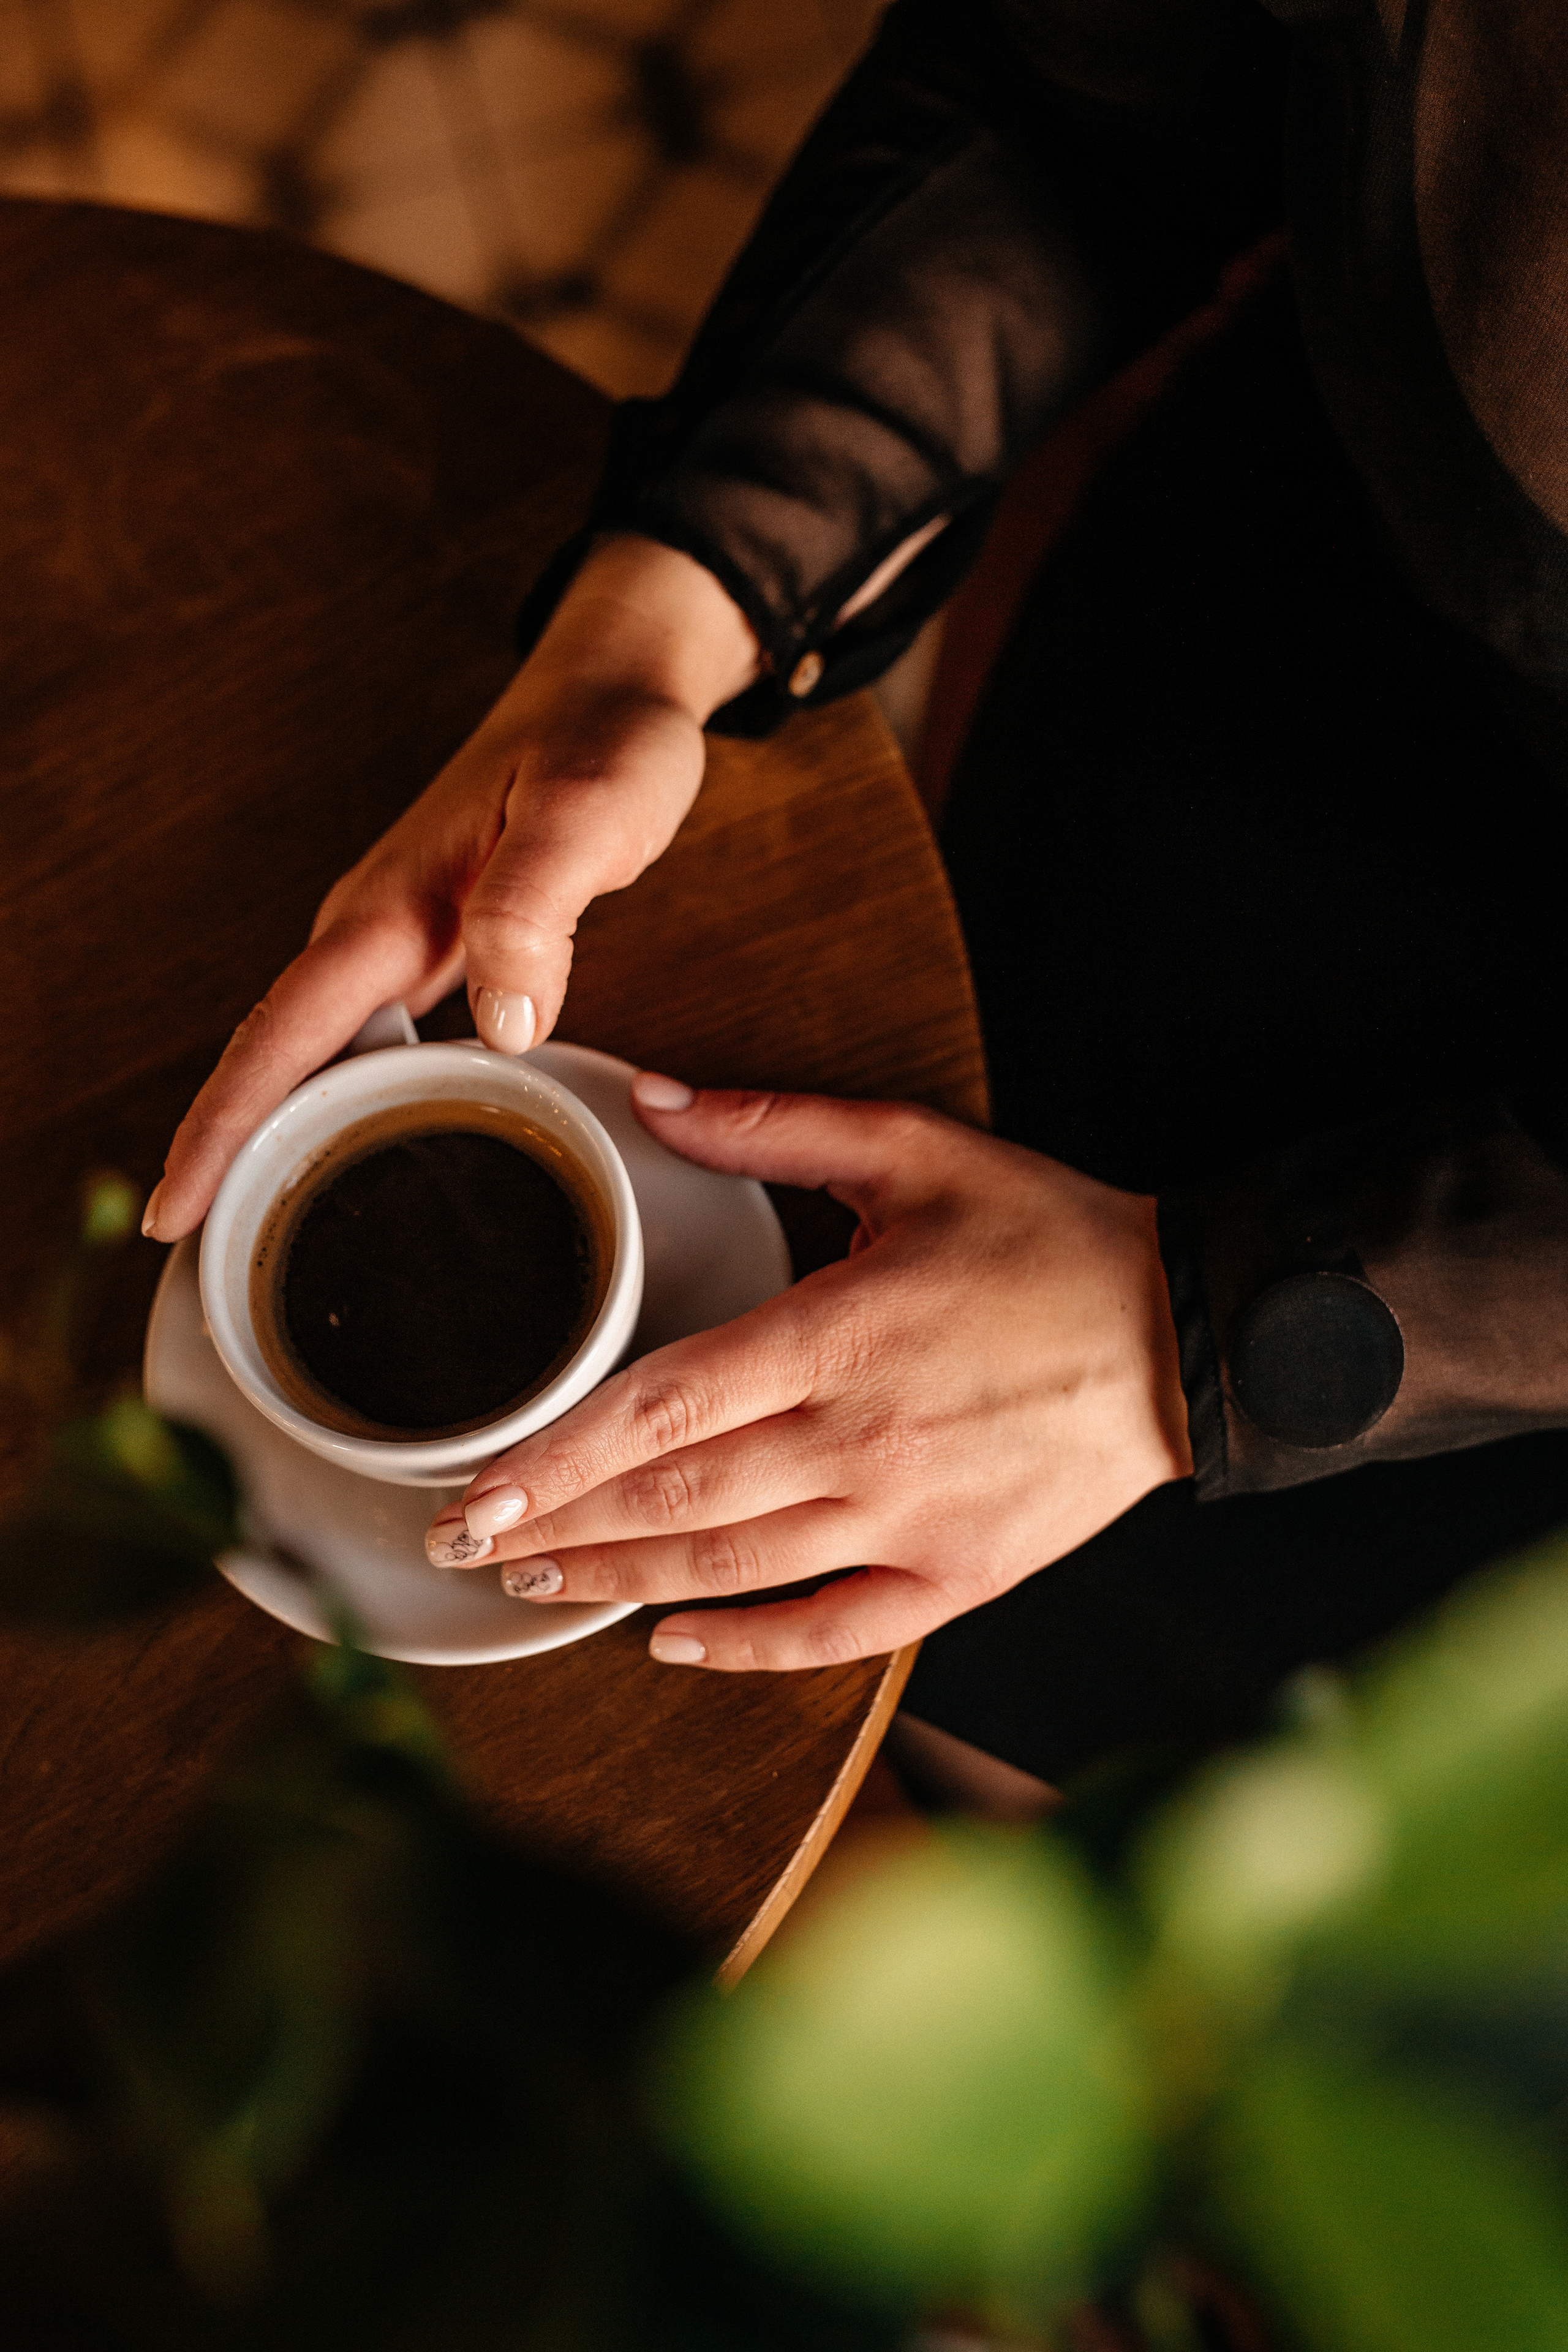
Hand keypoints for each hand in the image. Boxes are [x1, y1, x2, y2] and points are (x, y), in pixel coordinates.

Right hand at [142, 537, 758, 1240]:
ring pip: (313, 1055)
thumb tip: (504, 1020)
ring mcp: (396, 940)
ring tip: (257, 1235)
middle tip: (202, 1262)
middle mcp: (374, 930)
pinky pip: (364, 1041)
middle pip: (275, 1060)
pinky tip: (359, 1155)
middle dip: (226, 1155)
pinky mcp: (431, 946)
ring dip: (276, 1135)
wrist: (609, 688)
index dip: (222, 1126)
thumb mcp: (585, 814)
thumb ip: (538, 909)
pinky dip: (341, 1101)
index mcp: (390, 910)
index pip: (281, 1035)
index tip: (172, 1208)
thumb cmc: (600, 743)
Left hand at [424, 1080, 1193, 1669]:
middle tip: (464, 1539)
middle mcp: (861, 1440)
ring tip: (535, 1581)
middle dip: (556, 1526)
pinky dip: (747, 1648)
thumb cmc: (1049, 1238)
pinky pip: (834, 1631)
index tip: (473, 1485)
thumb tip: (647, 1100)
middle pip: (674, 1499)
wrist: (1189, 1334)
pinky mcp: (959, 1576)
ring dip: (621, 1580)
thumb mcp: (915, 1150)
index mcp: (838, 1334)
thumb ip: (771, 1125)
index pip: (660, 1406)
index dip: (554, 1453)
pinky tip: (673, 1645)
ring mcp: (909, 1520)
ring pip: (732, 1570)